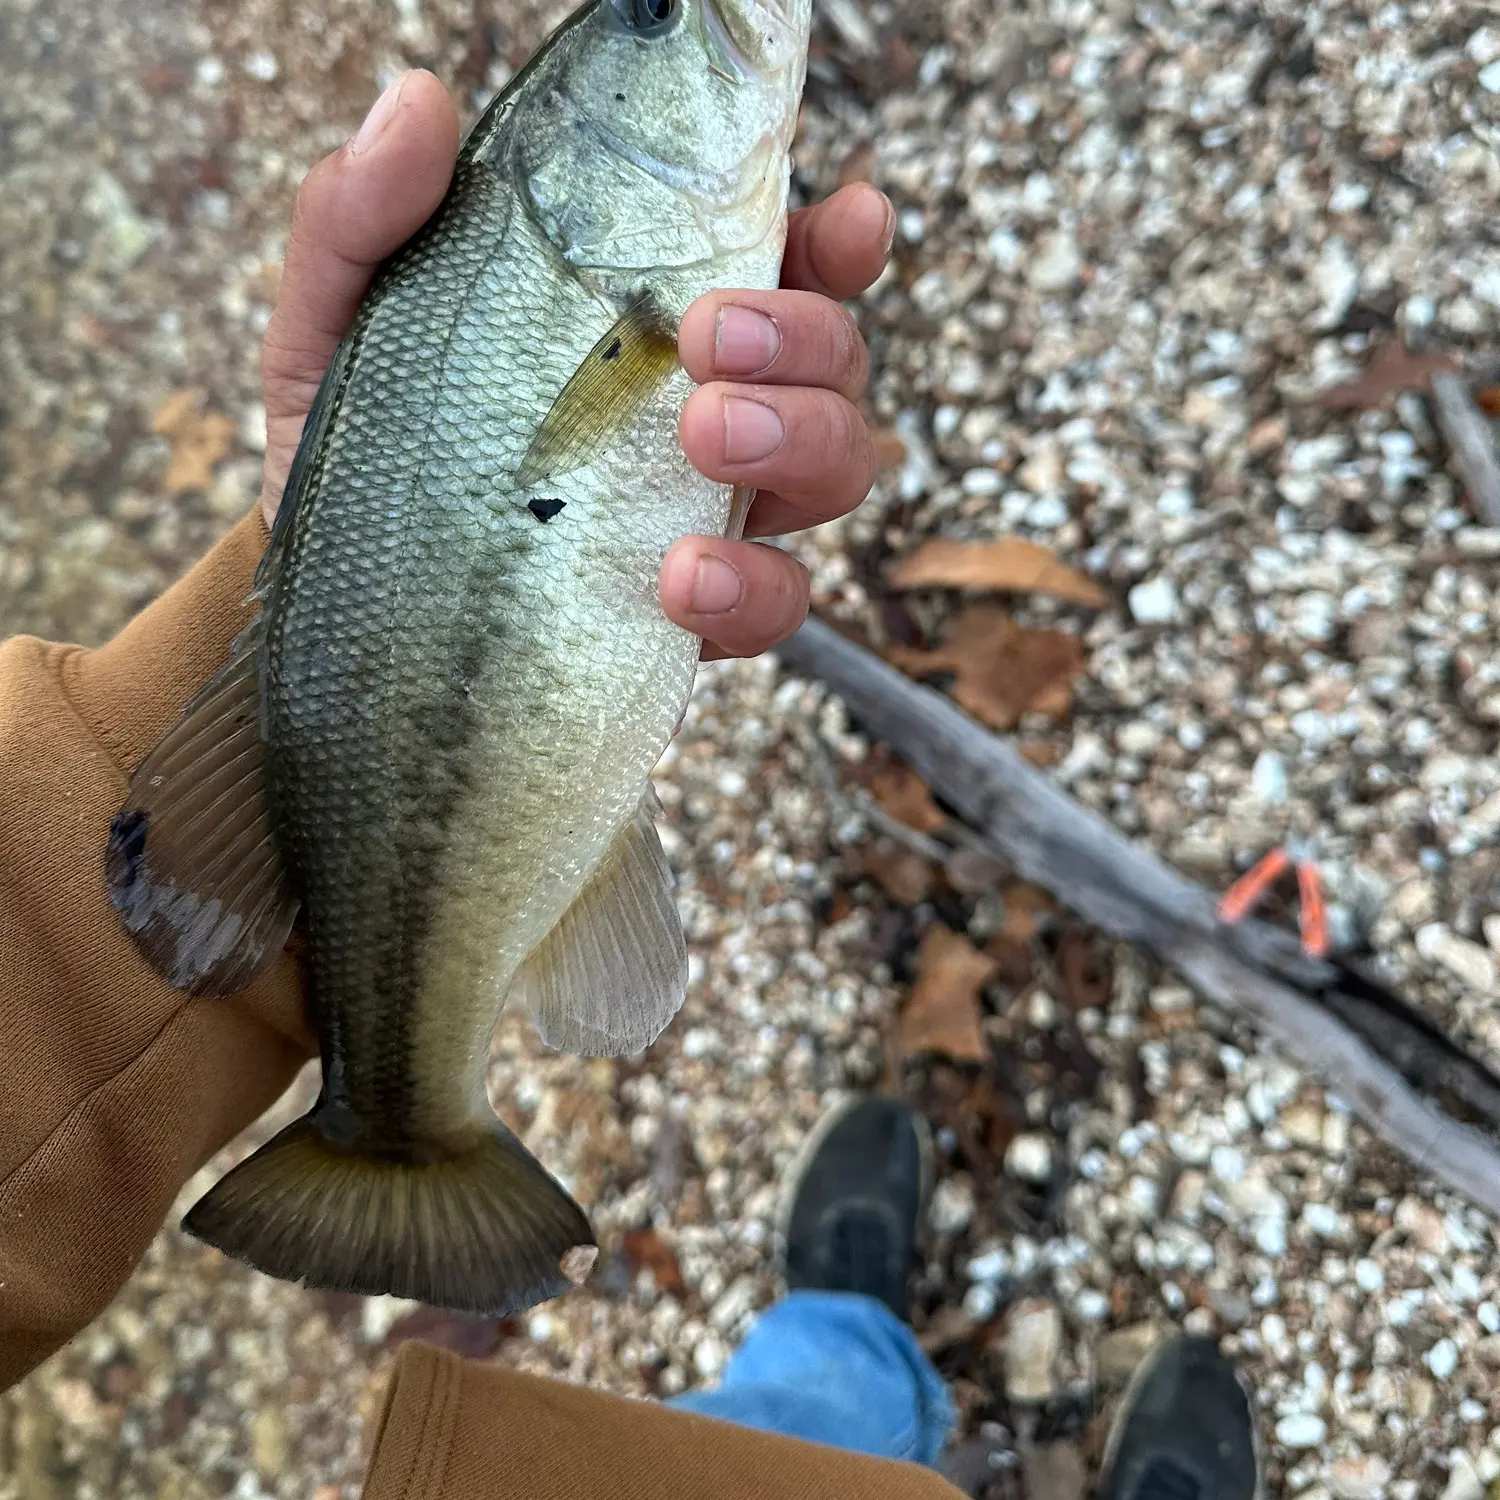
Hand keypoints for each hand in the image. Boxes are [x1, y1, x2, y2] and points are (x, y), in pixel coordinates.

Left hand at [259, 71, 890, 659]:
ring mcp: (711, 515)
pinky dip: (750, 586)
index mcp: (652, 319)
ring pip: (837, 468)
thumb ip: (361, 218)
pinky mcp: (695, 617)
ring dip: (800, 440)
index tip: (846, 221)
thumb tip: (417, 104)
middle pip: (834, 360)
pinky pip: (777, 603)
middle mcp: (706, 409)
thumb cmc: (361, 440)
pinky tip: (679, 576)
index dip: (836, 241)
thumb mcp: (339, 322)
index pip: (782, 263)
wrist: (332, 602)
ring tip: (705, 437)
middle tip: (710, 339)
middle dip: (804, 337)